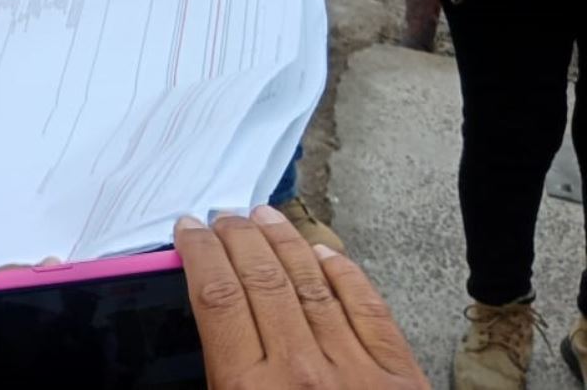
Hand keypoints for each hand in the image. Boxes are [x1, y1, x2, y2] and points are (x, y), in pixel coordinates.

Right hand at [175, 209, 426, 389]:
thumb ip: (216, 372)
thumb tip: (201, 324)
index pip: (218, 297)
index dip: (200, 253)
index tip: (190, 230)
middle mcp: (302, 372)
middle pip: (263, 280)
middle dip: (238, 237)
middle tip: (224, 216)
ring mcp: (357, 373)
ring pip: (313, 286)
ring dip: (285, 243)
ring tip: (265, 217)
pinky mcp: (400, 378)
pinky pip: (369, 311)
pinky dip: (346, 276)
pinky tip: (324, 254)